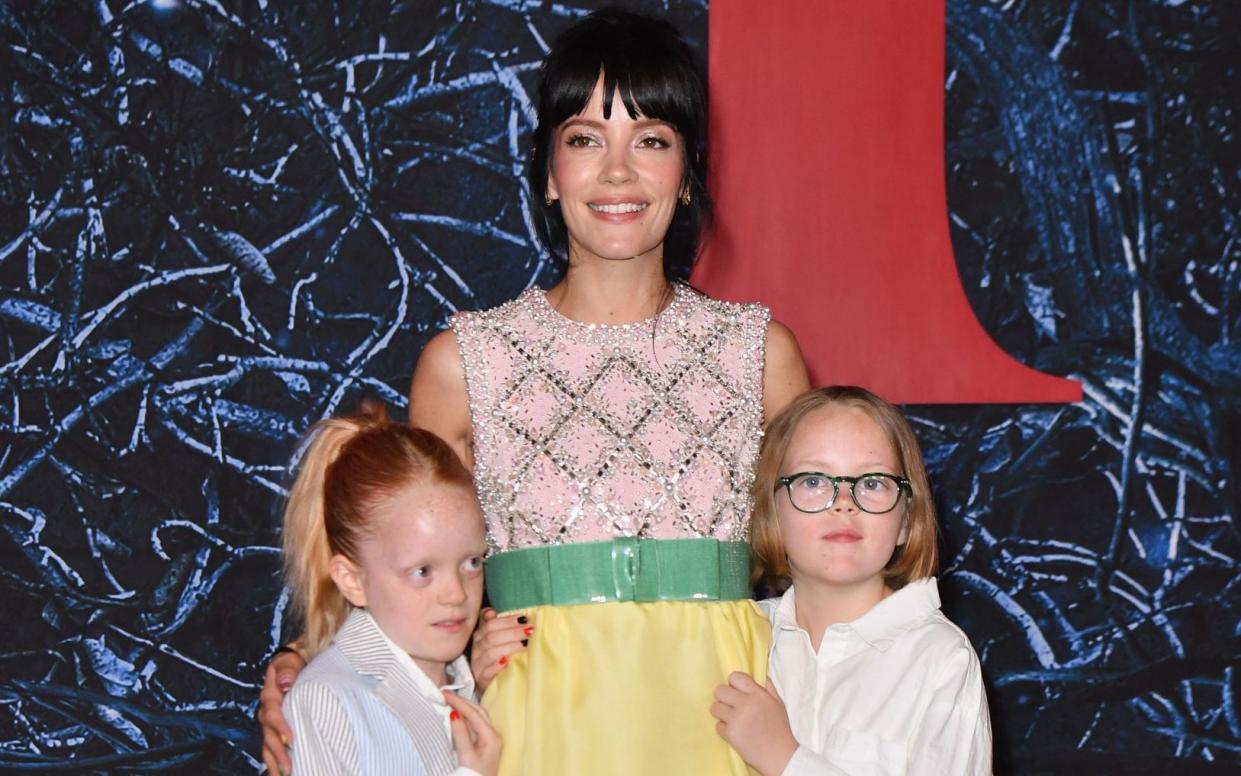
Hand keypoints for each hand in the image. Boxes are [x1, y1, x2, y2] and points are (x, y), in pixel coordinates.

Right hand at [259, 647, 305, 774]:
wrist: (299, 659)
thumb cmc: (298, 659)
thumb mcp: (292, 658)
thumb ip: (288, 669)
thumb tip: (285, 682)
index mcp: (270, 692)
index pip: (272, 711)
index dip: (280, 727)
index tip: (291, 739)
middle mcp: (267, 708)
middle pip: (268, 733)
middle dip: (277, 751)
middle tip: (288, 767)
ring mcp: (270, 720)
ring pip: (268, 743)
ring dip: (274, 761)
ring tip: (283, 775)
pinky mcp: (276, 727)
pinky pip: (271, 746)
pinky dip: (274, 761)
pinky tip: (278, 774)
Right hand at [445, 691, 501, 775]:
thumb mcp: (465, 757)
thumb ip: (460, 735)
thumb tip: (454, 714)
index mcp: (491, 737)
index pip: (473, 713)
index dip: (458, 702)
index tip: (444, 694)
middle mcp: (492, 736)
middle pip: (477, 711)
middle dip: (462, 700)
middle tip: (446, 693)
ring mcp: (489, 740)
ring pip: (477, 717)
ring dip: (464, 707)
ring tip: (450, 700)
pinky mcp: (483, 746)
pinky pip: (474, 726)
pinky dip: (465, 718)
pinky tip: (456, 716)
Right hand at [470, 608, 531, 690]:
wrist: (489, 684)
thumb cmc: (495, 658)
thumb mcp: (495, 640)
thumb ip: (494, 625)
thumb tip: (491, 611)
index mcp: (480, 637)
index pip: (490, 625)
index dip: (507, 621)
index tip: (524, 618)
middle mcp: (477, 649)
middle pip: (491, 638)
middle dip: (512, 632)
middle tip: (529, 630)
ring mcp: (478, 665)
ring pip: (490, 653)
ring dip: (509, 647)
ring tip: (525, 644)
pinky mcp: (481, 679)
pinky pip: (487, 672)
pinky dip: (496, 666)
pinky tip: (507, 662)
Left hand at [710, 672, 797, 775]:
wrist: (780, 756)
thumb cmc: (780, 729)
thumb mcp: (778, 704)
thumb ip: (768, 687)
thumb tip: (759, 675)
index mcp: (758, 694)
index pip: (735, 676)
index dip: (733, 683)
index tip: (737, 691)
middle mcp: (746, 704)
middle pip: (720, 691)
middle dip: (724, 698)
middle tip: (731, 706)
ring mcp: (736, 719)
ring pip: (715, 707)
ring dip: (721, 713)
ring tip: (732, 719)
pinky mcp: (730, 734)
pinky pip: (718, 725)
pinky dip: (724, 729)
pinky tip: (735, 732)